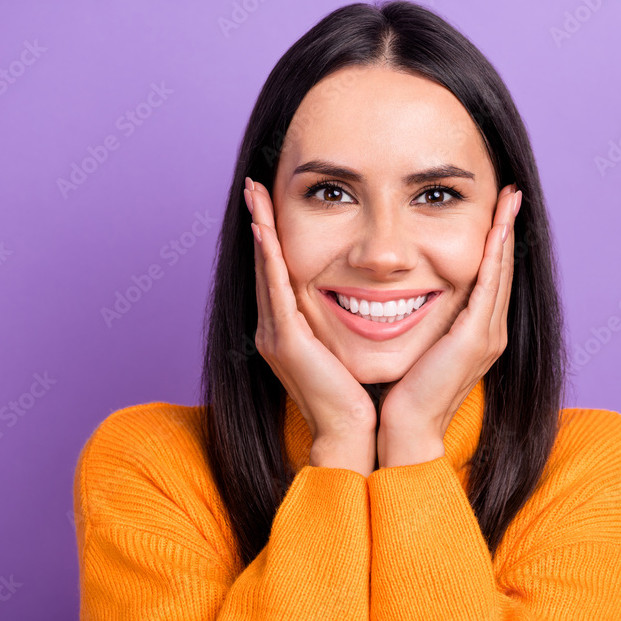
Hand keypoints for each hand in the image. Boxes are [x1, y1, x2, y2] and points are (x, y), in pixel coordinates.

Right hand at [245, 177, 376, 475]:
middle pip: (266, 265)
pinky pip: (276, 290)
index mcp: (288, 331)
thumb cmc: (354, 396)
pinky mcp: (285, 342)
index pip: (279, 272)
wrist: (349, 435)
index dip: (272, 237)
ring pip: (266, 270)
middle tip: (254, 185)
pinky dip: (270, 258)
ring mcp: (275, 335)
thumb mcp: (344, 349)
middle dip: (259, 222)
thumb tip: (366, 298)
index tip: (271, 202)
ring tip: (255, 194)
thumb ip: (341, 323)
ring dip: (260, 228)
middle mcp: (274, 329)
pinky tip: (265, 230)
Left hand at [376, 184, 521, 467]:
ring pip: (500, 272)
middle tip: (510, 193)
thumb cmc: (403, 393)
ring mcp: (488, 335)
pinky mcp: (477, 338)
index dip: (495, 242)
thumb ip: (422, 323)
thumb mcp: (417, 347)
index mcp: (477, 334)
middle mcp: (490, 332)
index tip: (496, 209)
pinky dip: (494, 255)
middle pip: (502, 269)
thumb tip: (403, 296)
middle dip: (506, 228)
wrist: (406, 429)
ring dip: (506, 232)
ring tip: (509, 198)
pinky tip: (496, 228)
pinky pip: (489, 286)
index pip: (490, 277)